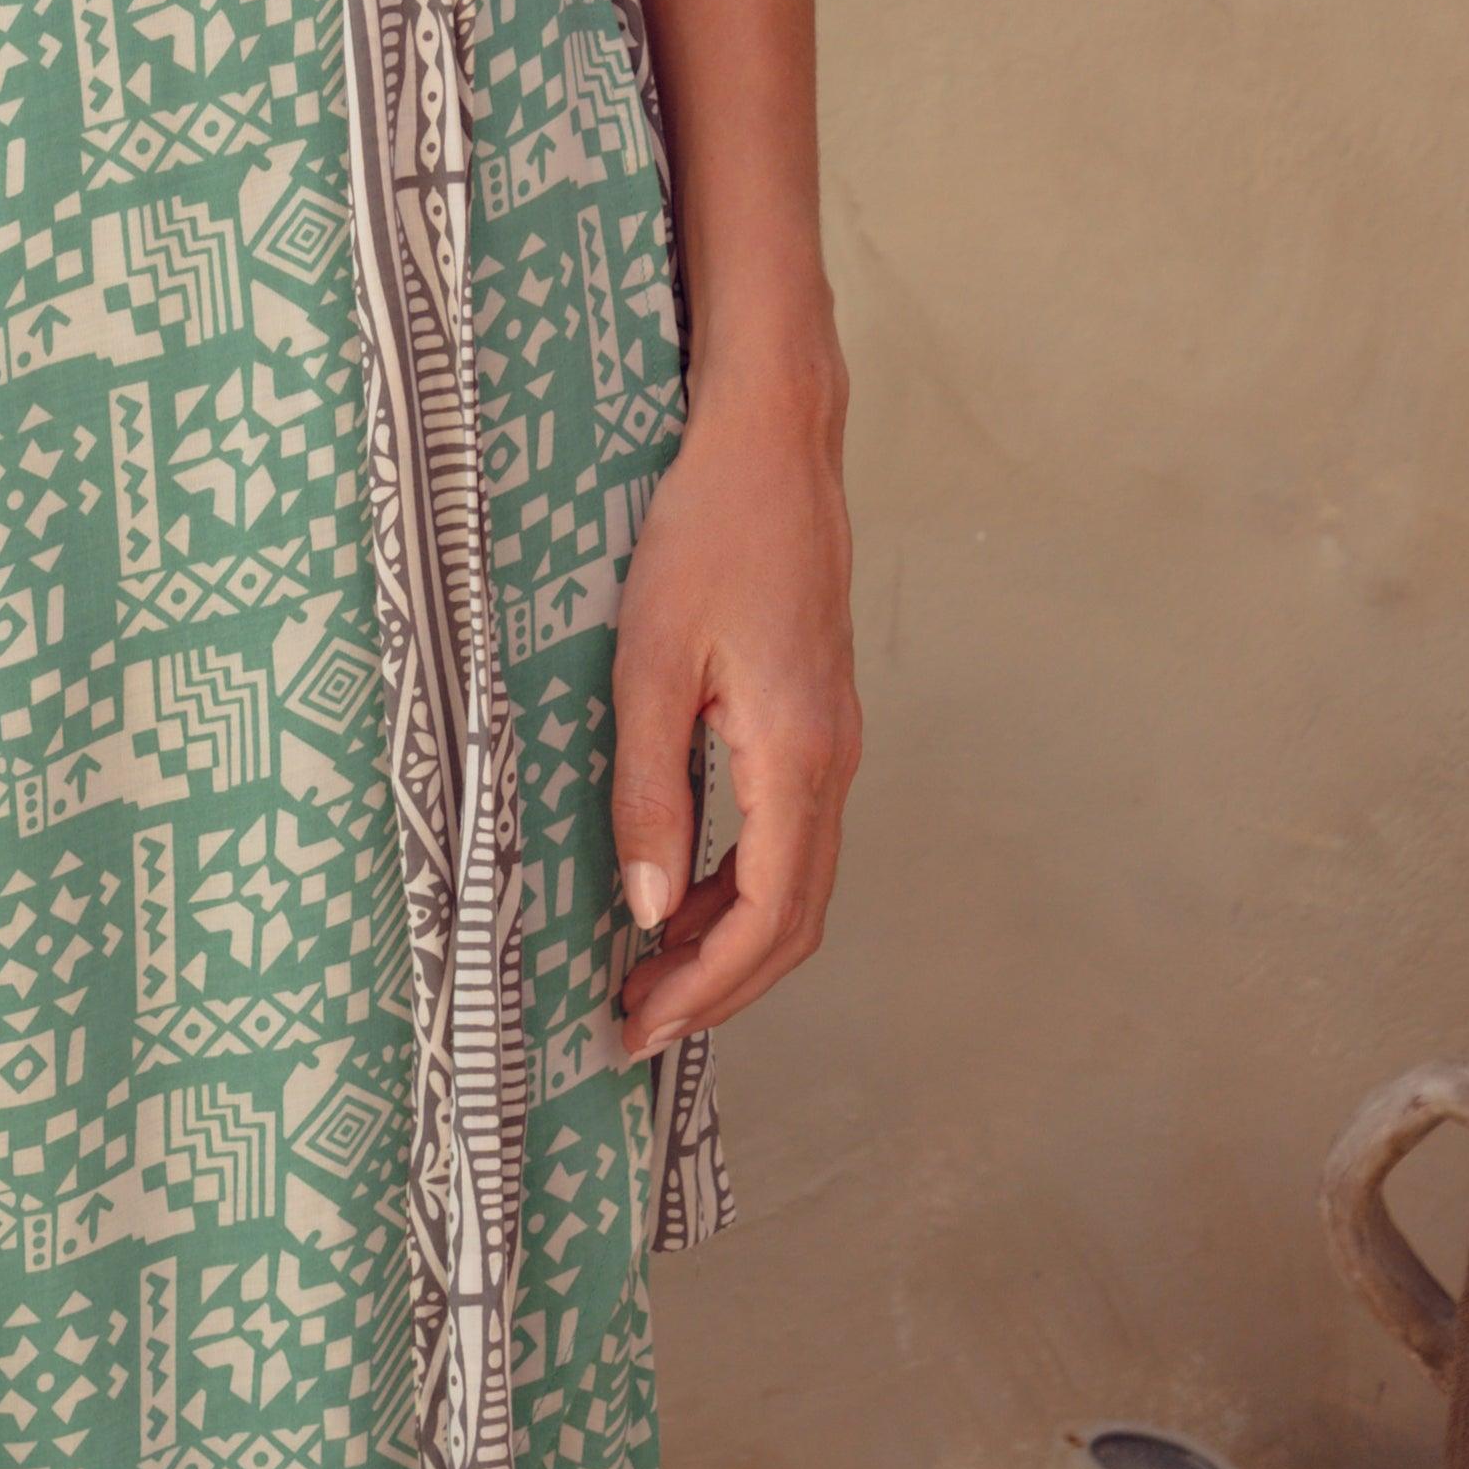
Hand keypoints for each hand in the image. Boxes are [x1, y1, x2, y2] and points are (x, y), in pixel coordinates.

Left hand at [605, 354, 858, 1064]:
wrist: (772, 443)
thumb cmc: (706, 533)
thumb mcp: (648, 660)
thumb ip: (649, 789)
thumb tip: (647, 909)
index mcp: (798, 758)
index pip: (767, 919)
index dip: (706, 988)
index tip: (639, 1026)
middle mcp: (833, 762)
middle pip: (794, 921)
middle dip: (719, 986)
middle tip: (635, 1023)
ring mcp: (832, 741)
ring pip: (796, 881)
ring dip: (729, 939)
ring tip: (646, 971)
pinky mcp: (815, 718)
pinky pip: (789, 833)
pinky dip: (739, 883)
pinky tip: (679, 887)